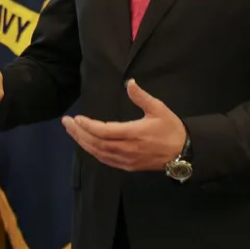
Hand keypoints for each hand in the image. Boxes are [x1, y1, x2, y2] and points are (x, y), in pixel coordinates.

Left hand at [62, 79, 185, 171]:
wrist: (183, 153)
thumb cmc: (171, 129)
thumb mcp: (159, 109)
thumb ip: (141, 97)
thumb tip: (129, 82)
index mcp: (134, 133)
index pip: (104, 131)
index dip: (88, 126)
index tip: (77, 118)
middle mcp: (127, 149)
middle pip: (96, 143)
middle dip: (79, 133)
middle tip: (66, 123)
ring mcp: (126, 160)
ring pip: (99, 153)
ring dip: (83, 142)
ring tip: (71, 131)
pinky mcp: (128, 166)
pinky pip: (105, 160)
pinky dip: (93, 152)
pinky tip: (86, 144)